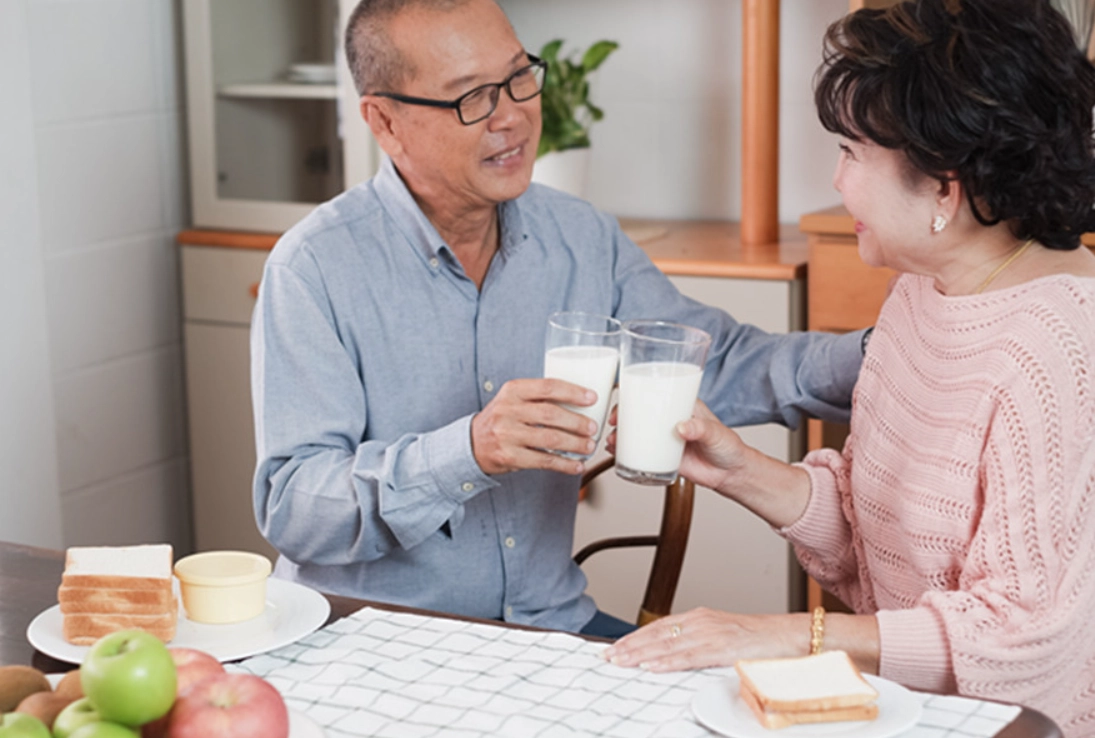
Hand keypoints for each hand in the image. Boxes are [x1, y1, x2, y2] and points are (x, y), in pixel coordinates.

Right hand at [471, 378, 597, 474]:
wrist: (471, 444)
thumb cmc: (500, 420)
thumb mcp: (512, 399)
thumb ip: (537, 397)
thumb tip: (580, 402)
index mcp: (512, 391)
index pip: (547, 387)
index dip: (573, 392)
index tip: (591, 398)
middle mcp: (508, 411)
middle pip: (550, 414)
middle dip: (577, 422)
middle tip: (593, 427)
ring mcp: (507, 435)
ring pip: (549, 439)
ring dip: (575, 444)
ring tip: (589, 446)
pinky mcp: (509, 457)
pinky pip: (543, 461)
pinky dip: (564, 464)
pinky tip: (576, 465)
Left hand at [601, 608, 807, 671]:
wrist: (789, 635)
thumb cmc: (759, 640)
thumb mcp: (723, 638)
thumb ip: (699, 645)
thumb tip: (674, 658)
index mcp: (701, 618)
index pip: (659, 627)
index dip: (635, 637)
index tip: (616, 647)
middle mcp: (702, 621)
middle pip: (657, 634)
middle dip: (630, 646)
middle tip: (608, 656)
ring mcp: (712, 633)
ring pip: (668, 644)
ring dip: (641, 654)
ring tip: (621, 662)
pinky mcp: (723, 647)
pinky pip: (689, 656)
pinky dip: (667, 662)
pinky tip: (651, 666)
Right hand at [605, 401, 750, 495]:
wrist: (731, 474)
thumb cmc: (728, 446)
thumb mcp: (716, 434)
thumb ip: (701, 429)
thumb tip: (681, 428)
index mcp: (682, 405)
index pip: (656, 391)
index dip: (636, 391)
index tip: (623, 397)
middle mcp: (669, 419)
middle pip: (639, 411)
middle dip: (621, 415)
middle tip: (613, 423)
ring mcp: (664, 437)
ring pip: (636, 431)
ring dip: (620, 434)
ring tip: (613, 442)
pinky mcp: (662, 455)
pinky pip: (640, 451)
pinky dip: (625, 451)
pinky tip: (617, 453)